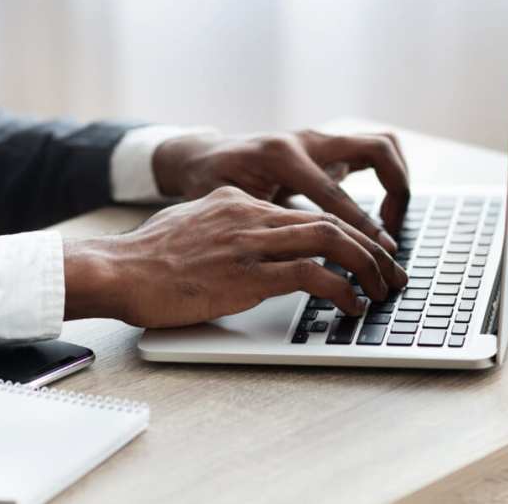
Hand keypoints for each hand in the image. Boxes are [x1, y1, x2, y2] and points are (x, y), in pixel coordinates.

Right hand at [63, 187, 408, 326]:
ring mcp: (250, 242)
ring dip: (367, 266)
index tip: (362, 253)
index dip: (343, 232)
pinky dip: (342, 290)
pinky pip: (312, 276)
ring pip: (331, 240)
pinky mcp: (248, 275)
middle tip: (391, 272)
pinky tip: (352, 306)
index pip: (305, 210)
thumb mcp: (186, 225)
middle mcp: (249, 214)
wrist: (116, 270)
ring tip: (383, 290)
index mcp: (237, 202)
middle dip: (370, 247)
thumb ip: (219, 225)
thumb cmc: (144, 258)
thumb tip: (237, 240)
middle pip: (329, 220)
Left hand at [152, 129, 409, 249]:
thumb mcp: (227, 205)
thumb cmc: (210, 182)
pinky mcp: (325, 148)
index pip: (333, 195)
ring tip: (392, 221)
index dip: (360, 227)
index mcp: (280, 156)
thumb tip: (291, 259)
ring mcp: (318, 140)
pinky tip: (379, 213)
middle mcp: (305, 141)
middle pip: (376, 150)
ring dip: (398, 180)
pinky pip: (368, 154)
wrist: (202, 155)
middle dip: (398, 188)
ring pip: (380, 146)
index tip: (379, 253)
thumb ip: (260, 224)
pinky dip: (385, 178)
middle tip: (393, 230)